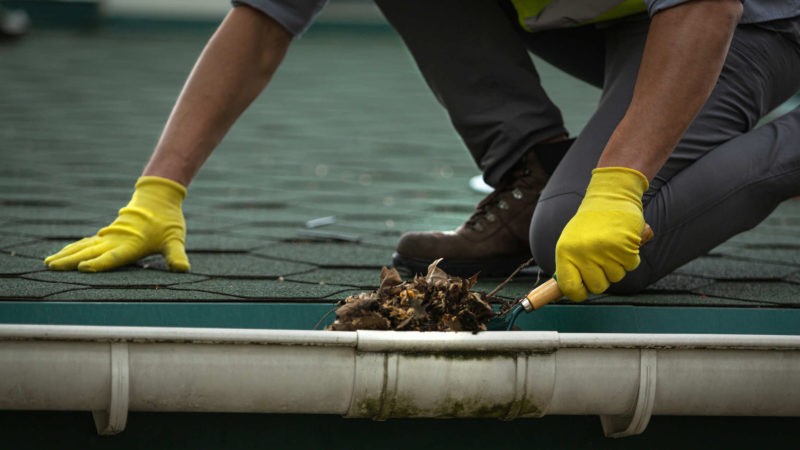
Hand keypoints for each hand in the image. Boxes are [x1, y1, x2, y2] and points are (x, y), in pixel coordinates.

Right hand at [45, 176, 189, 271]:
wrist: (158, 198)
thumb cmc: (168, 221)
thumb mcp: (175, 239)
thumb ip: (176, 255)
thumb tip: (183, 269)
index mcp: (132, 243)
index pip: (114, 256)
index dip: (100, 263)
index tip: (83, 268)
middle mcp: (117, 240)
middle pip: (91, 252)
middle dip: (71, 260)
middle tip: (52, 267)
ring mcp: (110, 236)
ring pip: (84, 247)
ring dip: (66, 255)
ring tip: (48, 263)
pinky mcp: (107, 235)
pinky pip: (86, 243)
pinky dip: (73, 249)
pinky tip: (61, 255)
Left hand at [555, 167, 648, 300]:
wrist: (610, 197)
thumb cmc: (590, 224)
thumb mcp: (570, 243)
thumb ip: (569, 267)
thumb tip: (566, 292)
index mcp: (565, 252)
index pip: (569, 287)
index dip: (578, 293)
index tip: (583, 290)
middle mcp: (583, 253)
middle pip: (597, 287)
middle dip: (602, 278)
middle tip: (601, 260)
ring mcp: (604, 250)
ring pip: (616, 277)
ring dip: (617, 266)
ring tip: (611, 247)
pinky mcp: (624, 247)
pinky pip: (630, 266)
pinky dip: (630, 258)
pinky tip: (623, 243)